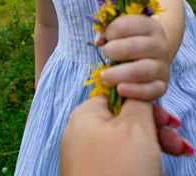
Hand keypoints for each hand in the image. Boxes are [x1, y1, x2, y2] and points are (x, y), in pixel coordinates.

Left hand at [61, 97, 193, 175]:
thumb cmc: (120, 169)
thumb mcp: (136, 127)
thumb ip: (139, 102)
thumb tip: (138, 95)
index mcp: (85, 114)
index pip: (118, 97)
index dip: (145, 106)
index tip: (168, 120)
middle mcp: (82, 134)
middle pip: (125, 122)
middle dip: (156, 130)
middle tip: (179, 143)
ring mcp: (87, 157)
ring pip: (126, 143)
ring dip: (155, 147)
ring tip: (180, 154)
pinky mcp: (95, 175)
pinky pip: (120, 161)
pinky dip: (140, 162)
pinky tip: (157, 170)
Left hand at [98, 15, 169, 99]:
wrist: (152, 57)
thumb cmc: (130, 41)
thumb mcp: (121, 30)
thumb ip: (106, 30)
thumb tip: (99, 41)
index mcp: (149, 26)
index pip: (124, 26)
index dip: (109, 32)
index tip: (105, 39)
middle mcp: (159, 45)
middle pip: (132, 47)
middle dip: (112, 51)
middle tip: (104, 54)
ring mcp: (162, 66)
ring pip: (141, 70)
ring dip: (118, 74)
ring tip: (104, 76)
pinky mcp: (162, 85)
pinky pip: (150, 90)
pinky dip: (133, 91)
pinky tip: (119, 89)